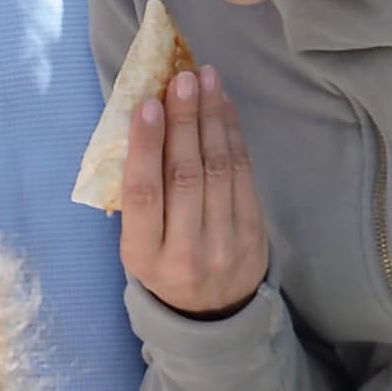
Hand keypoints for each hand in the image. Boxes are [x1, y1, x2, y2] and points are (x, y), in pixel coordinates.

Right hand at [120, 66, 268, 317]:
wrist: (214, 311)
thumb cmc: (164, 264)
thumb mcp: (138, 245)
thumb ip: (138, 198)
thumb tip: (143, 124)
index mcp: (144, 256)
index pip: (143, 195)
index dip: (146, 146)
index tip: (148, 104)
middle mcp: (185, 252)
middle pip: (185, 176)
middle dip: (184, 121)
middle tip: (183, 78)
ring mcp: (225, 244)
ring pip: (219, 169)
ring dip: (211, 118)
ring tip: (205, 79)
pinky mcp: (253, 232)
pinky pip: (243, 173)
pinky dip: (233, 134)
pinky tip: (223, 106)